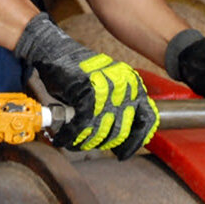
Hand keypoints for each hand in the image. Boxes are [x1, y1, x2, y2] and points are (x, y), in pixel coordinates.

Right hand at [15, 13, 158, 158]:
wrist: (57, 52)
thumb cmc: (80, 75)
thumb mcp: (108, 89)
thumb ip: (118, 109)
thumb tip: (122, 141)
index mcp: (134, 85)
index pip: (147, 120)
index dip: (136, 141)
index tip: (123, 153)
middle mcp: (125, 85)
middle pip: (121, 131)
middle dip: (102, 144)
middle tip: (88, 145)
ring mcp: (108, 87)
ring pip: (100, 130)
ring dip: (84, 142)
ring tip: (73, 143)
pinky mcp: (88, 90)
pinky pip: (82, 124)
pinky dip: (70, 135)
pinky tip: (63, 137)